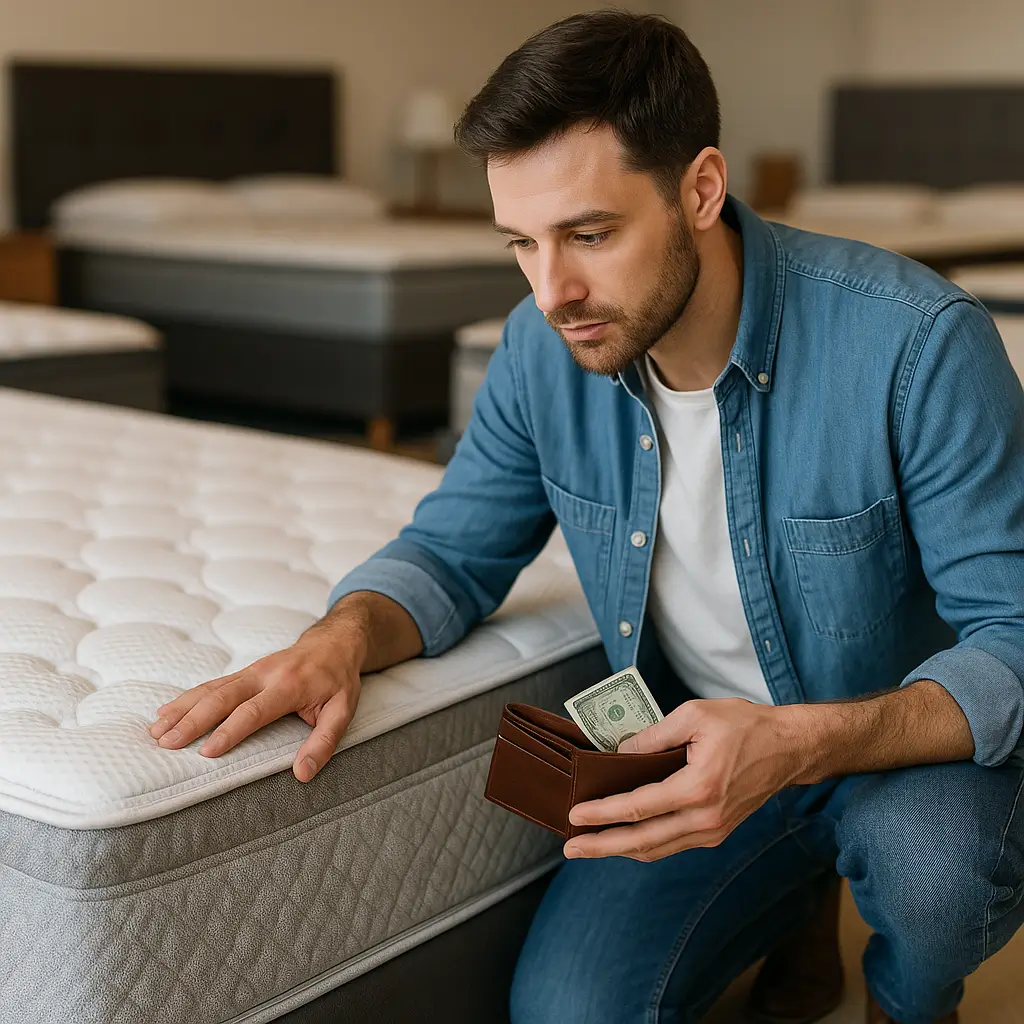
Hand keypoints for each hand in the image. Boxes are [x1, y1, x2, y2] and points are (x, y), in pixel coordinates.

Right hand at [148, 633, 360, 782]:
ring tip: (155, 729)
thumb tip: (302, 773)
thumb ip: (324, 742)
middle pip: (222, 697)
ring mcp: (252, 671)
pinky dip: (187, 697)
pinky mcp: (245, 672)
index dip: (229, 731)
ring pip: (211, 688)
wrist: (335, 641)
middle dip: (192, 720)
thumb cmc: (338, 680)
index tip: (206, 752)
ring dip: (182, 708)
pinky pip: (212, 684)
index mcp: (289, 686)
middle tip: (165, 742)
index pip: (253, 711)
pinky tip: (166, 710)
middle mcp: (265, 675)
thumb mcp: (343, 710)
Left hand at [564, 698, 803, 861]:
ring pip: (657, 848)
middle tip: (571, 847)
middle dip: (602, 846)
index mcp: (699, 788)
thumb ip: (653, 735)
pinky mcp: (716, 831)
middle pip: (642, 840)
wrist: (790, 748)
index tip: (575, 815)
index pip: (638, 808)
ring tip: (589, 845)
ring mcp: (713, 830)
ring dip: (620, 849)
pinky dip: (644, 843)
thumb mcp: (694, 715)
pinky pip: (672, 844)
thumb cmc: (745, 726)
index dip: (602, 813)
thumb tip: (619, 751)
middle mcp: (706, 818)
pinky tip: (624, 837)